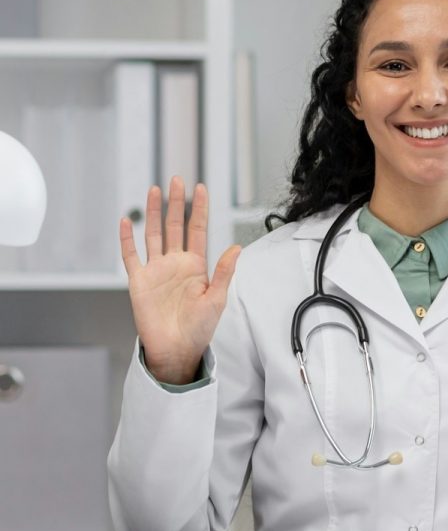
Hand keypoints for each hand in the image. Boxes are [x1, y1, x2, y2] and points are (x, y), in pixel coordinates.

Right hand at [120, 177, 240, 384]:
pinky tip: (127, 220)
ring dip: (154, 213)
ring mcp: (156, 270)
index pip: (198, 230)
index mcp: (196, 266)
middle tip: (177, 180)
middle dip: (177, 203)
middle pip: (175, 226)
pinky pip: (131, 256)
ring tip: (155, 190)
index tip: (201, 188)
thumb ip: (223, 272)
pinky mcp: (139, 281)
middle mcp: (175, 264)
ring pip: (154, 234)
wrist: (176, 350)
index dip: (199, 209)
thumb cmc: (198, 329)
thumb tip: (237, 247)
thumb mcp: (216, 299)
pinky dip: (128, 238)